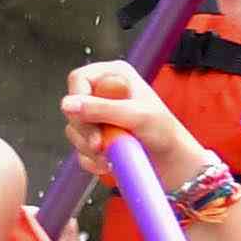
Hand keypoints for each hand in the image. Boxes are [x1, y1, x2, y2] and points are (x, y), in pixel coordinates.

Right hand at [59, 56, 219, 193]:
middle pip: (72, 107)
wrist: (173, 164)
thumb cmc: (164, 133)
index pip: (79, 79)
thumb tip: (67, 104)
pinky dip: (91, 161)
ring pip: (74, 132)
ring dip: (90, 148)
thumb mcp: (136, 116)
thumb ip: (102, 109)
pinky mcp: (97, 141)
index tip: (85, 119)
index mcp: (115, 76)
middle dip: (85, 130)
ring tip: (113, 155)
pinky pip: (79, 151)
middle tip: (100, 144)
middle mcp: (104, 94)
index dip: (77, 98)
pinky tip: (109, 164)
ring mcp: (99, 119)